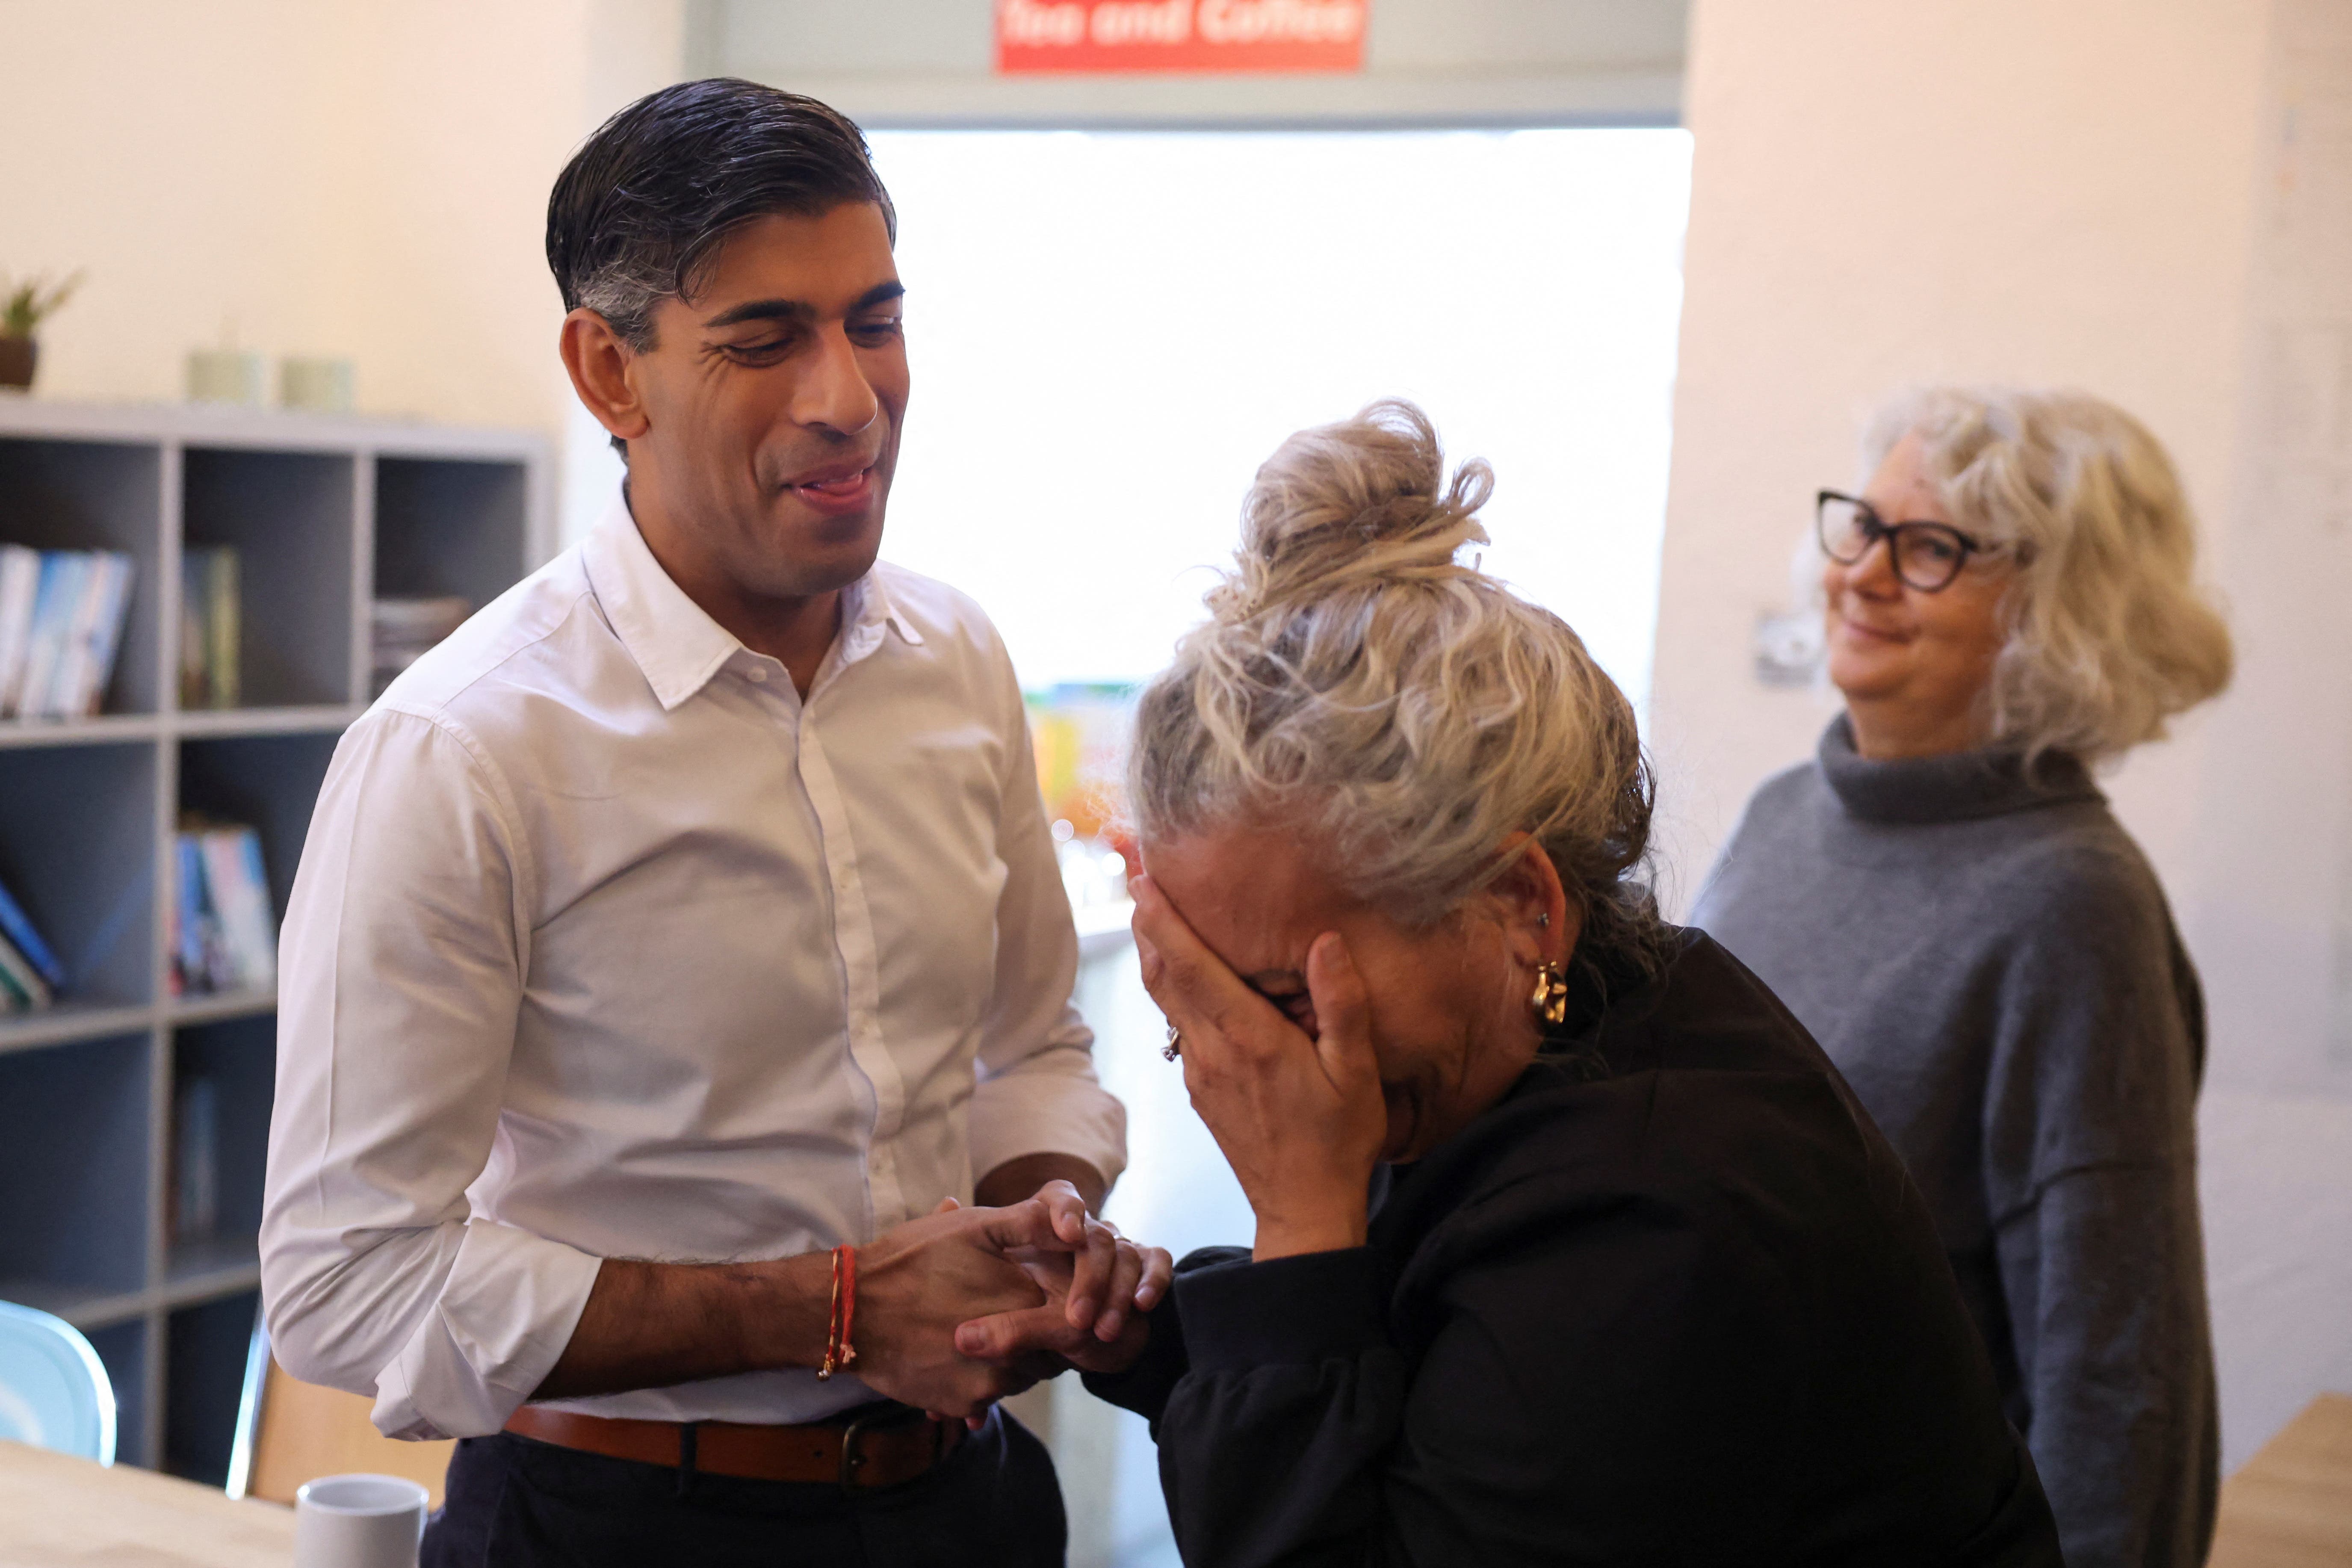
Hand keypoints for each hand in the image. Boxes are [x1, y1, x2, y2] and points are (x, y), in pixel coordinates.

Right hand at [851, 1199, 1057, 1417]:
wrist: (851, 1310)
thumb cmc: (912, 1260)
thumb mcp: (972, 1226)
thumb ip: (1029, 1223)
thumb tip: (1074, 1228)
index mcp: (1027, 1305)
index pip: (1067, 1316)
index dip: (1056, 1305)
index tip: (1034, 1295)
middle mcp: (1017, 1354)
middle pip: (1048, 1353)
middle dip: (1035, 1337)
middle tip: (1006, 1315)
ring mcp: (988, 1385)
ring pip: (1019, 1377)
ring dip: (1009, 1360)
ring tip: (978, 1332)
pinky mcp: (961, 1404)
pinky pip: (986, 1398)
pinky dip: (978, 1379)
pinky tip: (953, 1353)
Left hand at [954, 1229, 1170, 1379]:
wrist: (1102, 1342)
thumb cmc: (1052, 1326)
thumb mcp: (1030, 1328)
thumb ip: (1001, 1328)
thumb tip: (961, 1341)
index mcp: (1050, 1229)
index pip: (1059, 1196)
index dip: (1065, 1209)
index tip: (1067, 1235)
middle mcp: (1087, 1232)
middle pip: (1096, 1234)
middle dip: (1090, 1279)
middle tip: (1079, 1319)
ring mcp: (1120, 1246)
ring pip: (1126, 1252)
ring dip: (1116, 1293)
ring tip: (1103, 1331)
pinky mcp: (1147, 1264)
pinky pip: (1158, 1259)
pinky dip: (1153, 1279)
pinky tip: (1142, 1304)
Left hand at [1131, 873, 1386, 1259]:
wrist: (1304, 1210)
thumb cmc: (1338, 1140)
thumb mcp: (1356, 1073)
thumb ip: (1342, 1005)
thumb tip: (1326, 942)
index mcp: (1249, 1039)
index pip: (1192, 967)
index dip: (1163, 920)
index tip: (1142, 878)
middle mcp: (1213, 1052)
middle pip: (1163, 976)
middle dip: (1147, 924)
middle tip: (1136, 876)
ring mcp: (1200, 1073)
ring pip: (1166, 1002)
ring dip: (1155, 955)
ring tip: (1151, 914)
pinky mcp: (1200, 1089)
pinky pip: (1179, 1028)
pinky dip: (1173, 991)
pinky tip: (1186, 976)